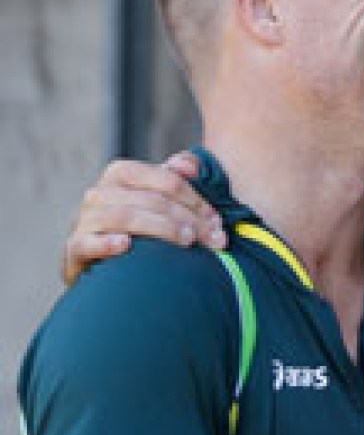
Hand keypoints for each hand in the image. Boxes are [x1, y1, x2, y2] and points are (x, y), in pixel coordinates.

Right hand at [63, 152, 226, 283]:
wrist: (104, 267)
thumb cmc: (140, 229)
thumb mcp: (158, 200)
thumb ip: (174, 178)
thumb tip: (189, 166)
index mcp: (120, 174)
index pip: (164, 179)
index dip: (195, 199)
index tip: (217, 221)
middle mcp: (99, 193)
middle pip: (150, 199)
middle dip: (189, 218)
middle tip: (214, 238)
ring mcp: (84, 221)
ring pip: (124, 217)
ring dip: (161, 228)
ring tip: (188, 241)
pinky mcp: (74, 250)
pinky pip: (85, 243)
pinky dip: (106, 243)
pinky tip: (127, 246)